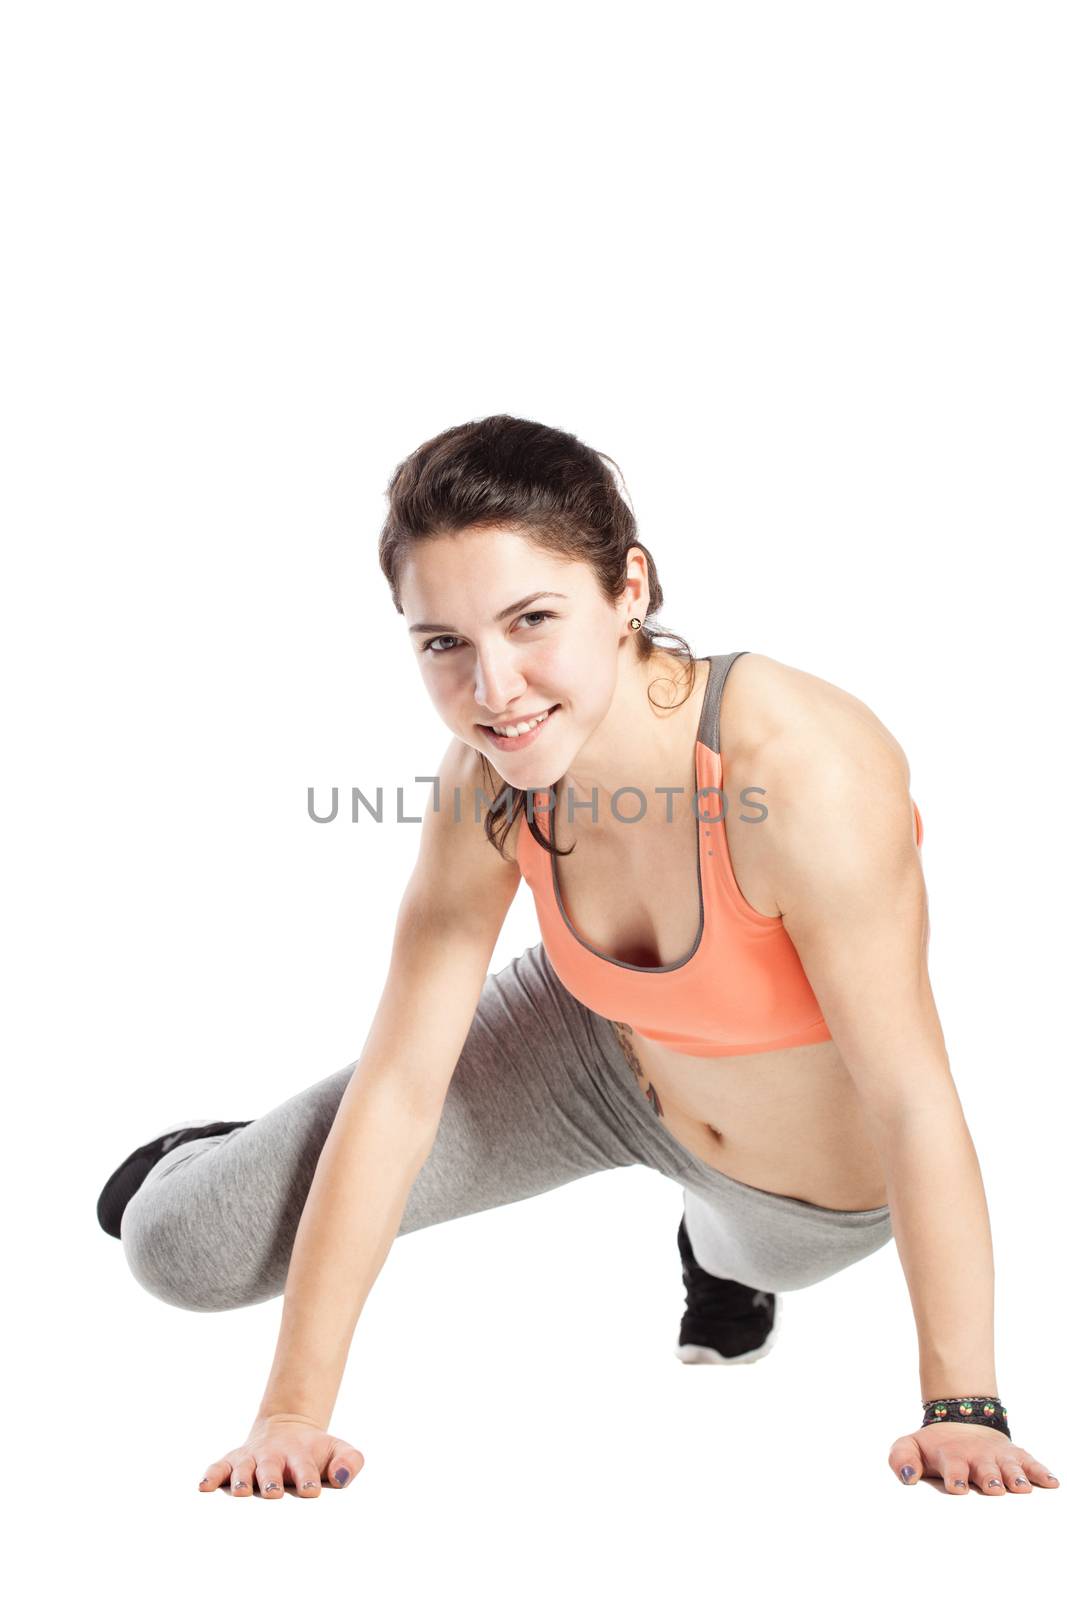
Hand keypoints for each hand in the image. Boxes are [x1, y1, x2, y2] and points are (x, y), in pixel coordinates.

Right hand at [198, 1412, 364, 1496]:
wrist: (289, 1429)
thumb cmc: (314, 1452)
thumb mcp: (338, 1450)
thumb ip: (349, 1461)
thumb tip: (341, 1478)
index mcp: (300, 1455)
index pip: (305, 1467)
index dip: (308, 1478)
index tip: (311, 1491)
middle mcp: (273, 1456)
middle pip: (271, 1468)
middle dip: (271, 1480)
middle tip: (273, 1493)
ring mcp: (252, 1458)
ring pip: (244, 1467)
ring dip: (242, 1479)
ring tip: (241, 1491)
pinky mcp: (234, 1460)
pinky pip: (219, 1466)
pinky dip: (211, 1474)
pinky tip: (203, 1487)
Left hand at [888, 1421, 1059, 1493]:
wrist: (960, 1421)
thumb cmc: (935, 1446)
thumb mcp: (911, 1446)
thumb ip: (901, 1459)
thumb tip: (906, 1478)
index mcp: (951, 1456)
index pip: (953, 1467)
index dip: (955, 1476)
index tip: (957, 1487)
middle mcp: (977, 1456)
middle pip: (986, 1469)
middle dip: (990, 1478)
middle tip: (994, 1488)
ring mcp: (998, 1456)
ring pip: (1010, 1466)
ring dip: (1016, 1476)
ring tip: (1022, 1488)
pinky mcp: (1015, 1455)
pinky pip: (1030, 1462)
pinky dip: (1041, 1471)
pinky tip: (1051, 1482)